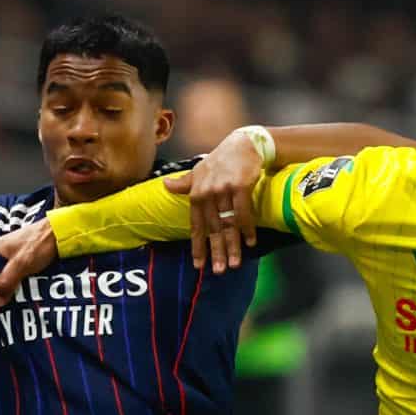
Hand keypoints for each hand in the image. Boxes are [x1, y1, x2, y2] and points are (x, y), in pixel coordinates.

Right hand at [0, 215, 56, 304]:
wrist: (58, 233)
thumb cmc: (38, 243)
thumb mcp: (20, 265)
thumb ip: (6, 282)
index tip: (4, 300)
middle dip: (7, 289)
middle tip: (17, 298)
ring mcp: (8, 255)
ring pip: (8, 278)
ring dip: (16, 286)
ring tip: (26, 292)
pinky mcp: (19, 259)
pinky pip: (17, 274)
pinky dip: (22, 281)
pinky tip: (30, 285)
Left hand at [162, 128, 266, 273]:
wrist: (244, 144)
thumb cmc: (222, 160)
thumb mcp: (200, 169)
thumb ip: (185, 182)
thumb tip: (165, 185)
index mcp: (196, 192)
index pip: (196, 225)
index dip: (198, 246)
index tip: (199, 265)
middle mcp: (207, 192)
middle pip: (212, 228)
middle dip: (216, 251)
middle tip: (219, 271)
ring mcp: (223, 189)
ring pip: (228, 224)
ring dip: (232, 246)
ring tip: (234, 263)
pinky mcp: (240, 186)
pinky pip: (244, 213)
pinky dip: (247, 229)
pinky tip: (250, 242)